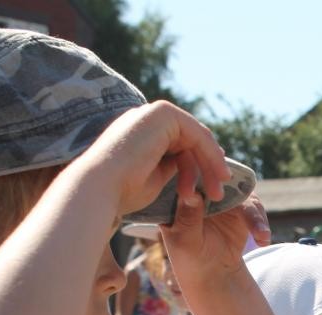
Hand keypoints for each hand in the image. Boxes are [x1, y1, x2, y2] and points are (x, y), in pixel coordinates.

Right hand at [76, 101, 229, 219]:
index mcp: (140, 133)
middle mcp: (145, 118)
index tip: (212, 186)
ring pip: (196, 137)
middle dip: (208, 167)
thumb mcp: (154, 178)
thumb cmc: (122, 192)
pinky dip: (211, 155)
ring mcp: (153, 113)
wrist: (101, 188)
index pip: (178, 144)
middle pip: (190, 139)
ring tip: (217, 193)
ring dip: (211, 165)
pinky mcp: (162, 114)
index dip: (199, 164)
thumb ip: (171, 167)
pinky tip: (219, 175)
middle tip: (218, 194)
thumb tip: (187, 165)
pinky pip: (197, 133)